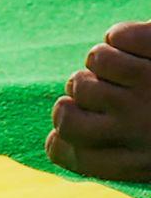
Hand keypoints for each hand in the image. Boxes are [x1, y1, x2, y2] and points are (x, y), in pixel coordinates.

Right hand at [47, 21, 150, 181]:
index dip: (60, 138)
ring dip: (103, 62)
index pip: (70, 153)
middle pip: (67, 111)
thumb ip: (115, 154)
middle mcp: (139, 126)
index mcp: (142, 162)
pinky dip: (124, 35)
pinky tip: (139, 47)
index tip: (69, 126)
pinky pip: (116, 35)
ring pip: (91, 65)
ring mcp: (149, 87)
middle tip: (95, 92)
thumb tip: (56, 139)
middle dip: (76, 96)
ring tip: (125, 68)